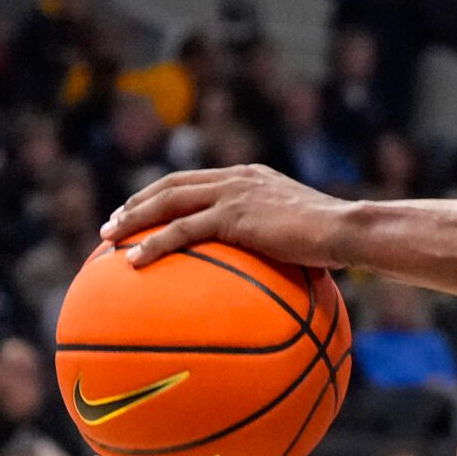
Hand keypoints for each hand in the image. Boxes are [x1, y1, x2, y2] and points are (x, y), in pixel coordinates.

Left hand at [101, 165, 349, 268]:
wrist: (347, 230)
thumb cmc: (336, 242)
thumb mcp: (303, 236)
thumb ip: (281, 243)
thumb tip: (277, 276)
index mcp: (250, 178)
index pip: (195, 180)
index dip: (163, 194)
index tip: (141, 210)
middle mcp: (236, 179)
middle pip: (172, 185)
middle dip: (137, 203)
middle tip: (113, 223)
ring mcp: (233, 194)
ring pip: (168, 203)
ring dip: (133, 220)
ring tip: (109, 238)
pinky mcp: (232, 216)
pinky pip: (181, 230)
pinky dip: (153, 244)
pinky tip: (133, 261)